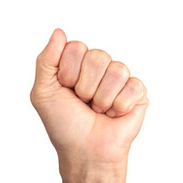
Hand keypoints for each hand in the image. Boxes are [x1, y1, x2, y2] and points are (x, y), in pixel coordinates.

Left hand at [30, 29, 148, 182]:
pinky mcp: (138, 93)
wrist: (86, 151)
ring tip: (99, 110)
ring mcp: (120, 80)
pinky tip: (115, 114)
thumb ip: (46, 60)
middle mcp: (100, 69)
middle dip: (86, 86)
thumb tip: (59, 32)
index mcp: (77, 65)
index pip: (77, 48)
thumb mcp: (44, 92)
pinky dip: (119, 106)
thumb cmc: (65, 125)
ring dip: (103, 98)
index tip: (66, 90)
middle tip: (84, 102)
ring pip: (117, 71)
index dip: (69, 72)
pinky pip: (133, 86)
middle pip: (98, 56)